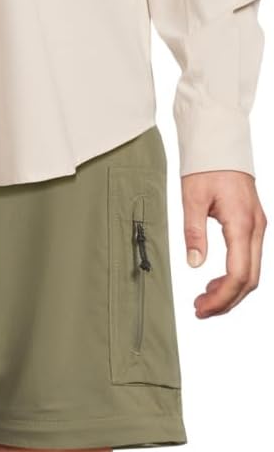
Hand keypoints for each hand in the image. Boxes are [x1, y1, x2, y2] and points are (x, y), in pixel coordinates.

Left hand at [181, 170, 266, 316]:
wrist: (221, 142)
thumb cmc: (206, 165)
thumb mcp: (192, 197)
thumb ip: (194, 232)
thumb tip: (195, 263)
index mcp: (242, 223)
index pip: (238, 273)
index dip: (221, 297)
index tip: (201, 307)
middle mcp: (257, 228)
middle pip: (250, 279)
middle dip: (226, 300)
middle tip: (200, 310)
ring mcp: (258, 227)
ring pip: (252, 272)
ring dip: (230, 290)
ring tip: (204, 299)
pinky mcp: (254, 225)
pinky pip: (250, 259)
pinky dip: (235, 276)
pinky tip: (215, 281)